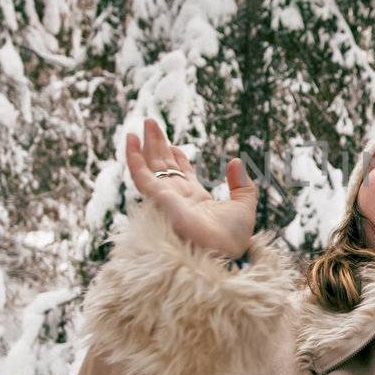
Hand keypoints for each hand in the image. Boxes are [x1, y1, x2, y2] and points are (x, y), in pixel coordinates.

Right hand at [124, 118, 257, 260]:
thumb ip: (242, 184)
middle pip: (164, 165)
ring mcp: (165, 197)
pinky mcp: (157, 198)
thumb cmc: (233, 238)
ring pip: (151, 166)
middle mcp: (177, 197)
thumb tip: (236, 161)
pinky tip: (130, 140)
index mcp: (195, 199)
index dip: (176, 157)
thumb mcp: (244, 205)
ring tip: (144, 123)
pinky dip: (134, 158)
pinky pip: (141, 175)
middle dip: (158, 144)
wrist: (223, 251)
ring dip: (145, 145)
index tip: (173, 144)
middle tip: (152, 122)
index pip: (181, 174)